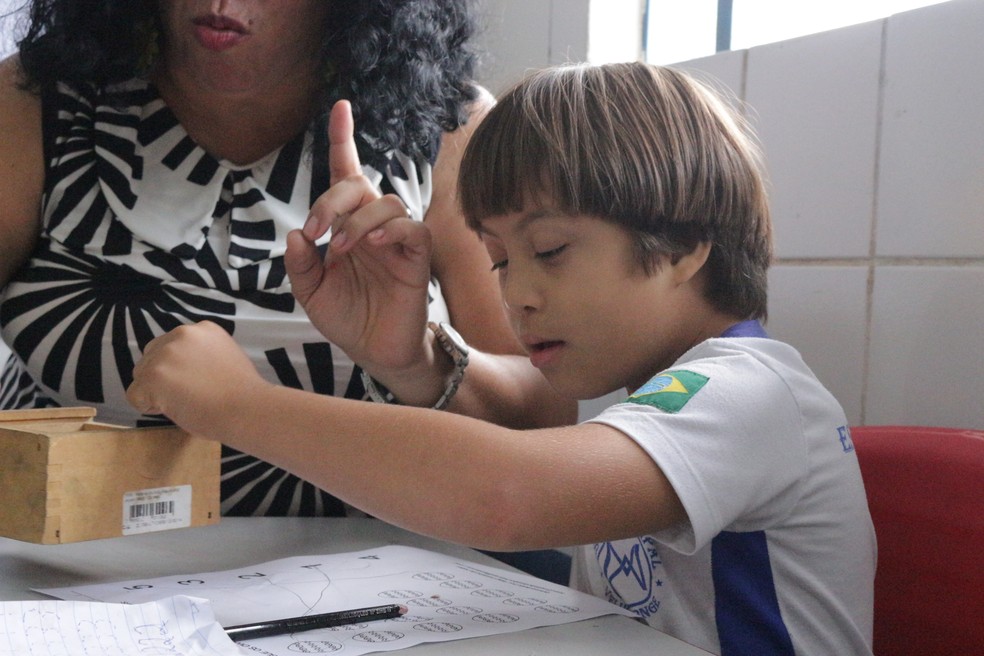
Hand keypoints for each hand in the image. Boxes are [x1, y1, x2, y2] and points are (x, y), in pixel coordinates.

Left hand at [126, 321, 267, 438]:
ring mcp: (165, 354)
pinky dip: (149, 407)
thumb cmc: (244, 393)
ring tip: (184, 402)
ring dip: (156, 391)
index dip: (180, 369)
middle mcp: (182, 333)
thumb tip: (185, 371)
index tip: (200, 383)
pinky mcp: (153, 375)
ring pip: (141, 375)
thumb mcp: (226, 358)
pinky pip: (135, 396)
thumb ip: (203, 356)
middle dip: (163, 377)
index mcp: (203, 329)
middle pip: (151, 356)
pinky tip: (175, 409)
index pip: (173, 346)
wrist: (248, 409)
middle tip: (188, 395)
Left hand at [285, 100, 433, 371]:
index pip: (345, 174)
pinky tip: (373, 245)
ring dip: (358, 220)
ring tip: (340, 249)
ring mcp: (397, 241)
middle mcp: (373, 226)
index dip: (343, 139)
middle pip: (361, 184)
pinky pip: (413, 229)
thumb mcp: (310, 292)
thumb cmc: (348, 318)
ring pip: (388, 202)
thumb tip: (298, 233)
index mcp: (347, 226)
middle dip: (333, 198)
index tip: (340, 107)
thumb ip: (301, 263)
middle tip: (317, 230)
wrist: (374, 353)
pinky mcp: (417, 260)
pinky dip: (392, 230)